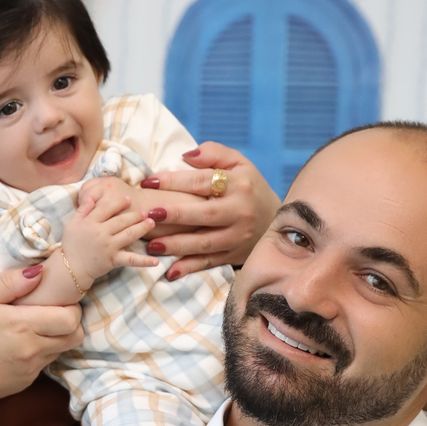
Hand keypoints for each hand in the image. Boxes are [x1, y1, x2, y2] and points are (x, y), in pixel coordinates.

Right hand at [0, 267, 80, 399]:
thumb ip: (9, 282)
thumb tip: (38, 272)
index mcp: (22, 325)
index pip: (70, 319)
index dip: (70, 308)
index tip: (57, 301)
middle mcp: (32, 348)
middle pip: (75, 336)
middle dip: (70, 323)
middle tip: (52, 313)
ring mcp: (31, 368)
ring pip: (62, 350)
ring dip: (56, 337)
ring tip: (34, 328)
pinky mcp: (27, 381)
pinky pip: (45, 363)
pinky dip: (41, 352)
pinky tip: (21, 345)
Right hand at [62, 182, 158, 284]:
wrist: (71, 268)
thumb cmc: (71, 245)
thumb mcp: (72, 224)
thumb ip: (82, 209)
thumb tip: (91, 196)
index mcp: (90, 222)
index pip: (107, 208)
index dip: (119, 202)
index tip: (128, 199)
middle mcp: (101, 233)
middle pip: (121, 220)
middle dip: (134, 215)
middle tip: (145, 211)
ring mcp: (109, 247)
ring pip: (129, 234)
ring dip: (142, 228)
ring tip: (151, 222)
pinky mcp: (114, 260)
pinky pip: (131, 260)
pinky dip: (144, 261)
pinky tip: (156, 261)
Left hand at [136, 143, 280, 278]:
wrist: (278, 220)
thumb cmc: (249, 187)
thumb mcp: (239, 163)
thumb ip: (213, 153)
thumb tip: (185, 155)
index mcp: (239, 185)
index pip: (202, 182)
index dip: (174, 181)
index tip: (148, 182)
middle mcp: (240, 212)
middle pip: (205, 214)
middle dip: (176, 215)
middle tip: (148, 214)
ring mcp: (237, 237)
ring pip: (205, 243)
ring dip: (177, 245)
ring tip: (151, 245)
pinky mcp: (234, 255)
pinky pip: (209, 263)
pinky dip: (190, 269)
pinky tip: (170, 272)